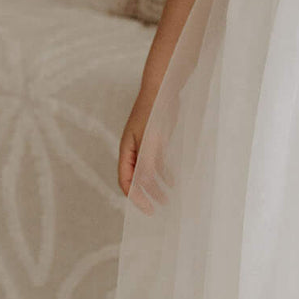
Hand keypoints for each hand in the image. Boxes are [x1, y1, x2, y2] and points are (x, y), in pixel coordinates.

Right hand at [118, 92, 171, 214]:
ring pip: (148, 172)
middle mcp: (133, 150)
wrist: (161, 90)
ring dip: (156, 186)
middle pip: (136, 179)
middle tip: (157, 209)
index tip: (147, 209)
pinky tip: (172, 182)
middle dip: (146, 195)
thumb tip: (143, 185)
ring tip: (167, 200)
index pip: (126, 180)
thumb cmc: (153, 113)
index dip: (134, 196)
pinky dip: (164, 174)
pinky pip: (157, 163)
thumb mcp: (150, 140)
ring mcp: (144, 145)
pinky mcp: (156, 140)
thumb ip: (147, 162)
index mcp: (126, 150)